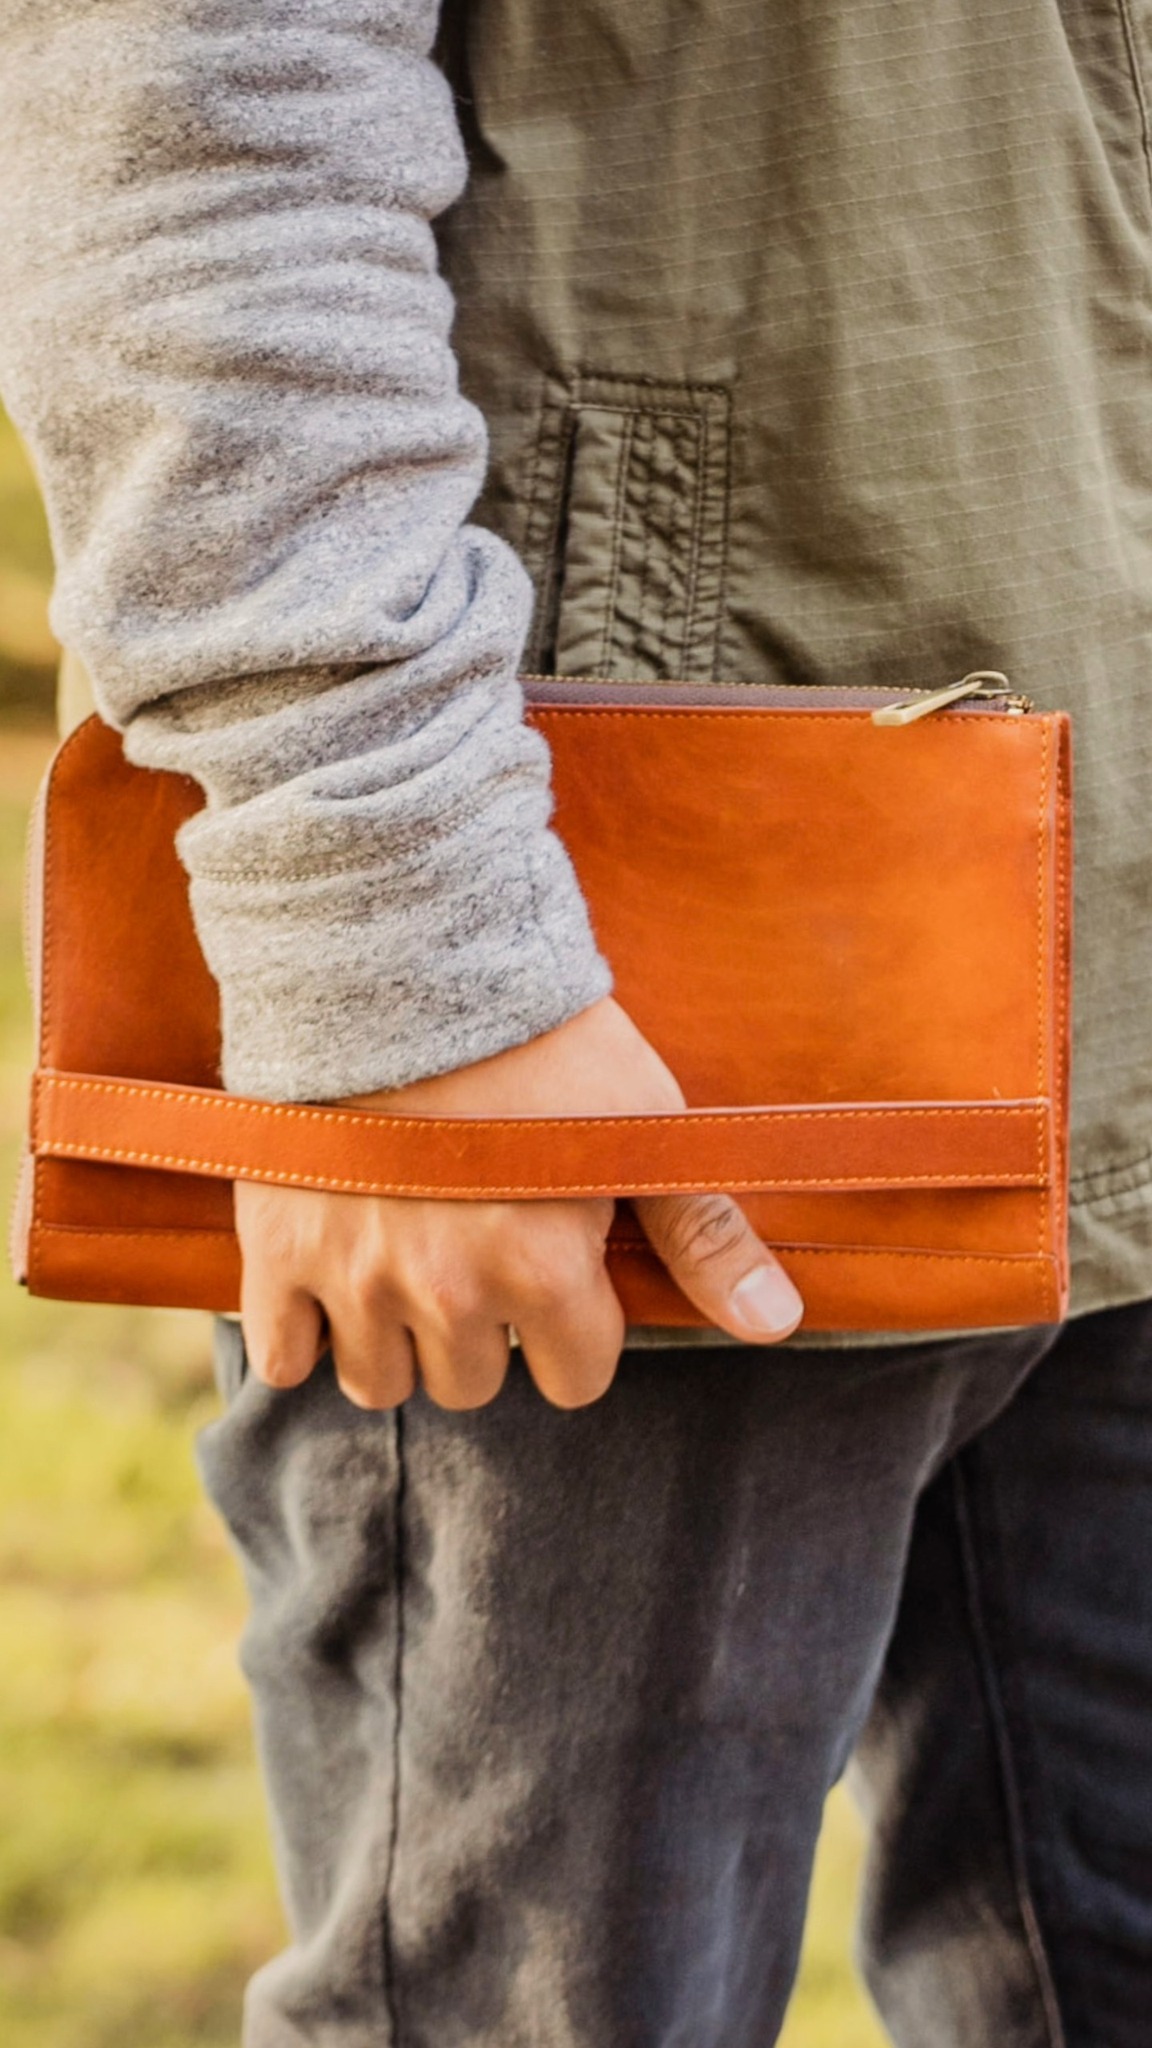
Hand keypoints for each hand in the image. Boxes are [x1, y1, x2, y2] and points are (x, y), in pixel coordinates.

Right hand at [235, 997, 803, 1410]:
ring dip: (400, 1343)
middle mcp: (448, 1294)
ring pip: (381, 1384)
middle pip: (474, 1384)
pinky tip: (332, 1288)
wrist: (405, 955)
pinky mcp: (278, 1250)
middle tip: (480, 1254)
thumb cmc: (544, 1041)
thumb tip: (778, 1322)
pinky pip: (282, 1358)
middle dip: (487, 1334)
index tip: (561, 1273)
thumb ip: (703, 1234)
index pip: (575, 1379)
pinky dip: (305, 1337)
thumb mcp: (643, 1128)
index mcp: (543, 1274)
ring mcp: (356, 1278)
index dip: (578, 1329)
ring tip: (412, 1269)